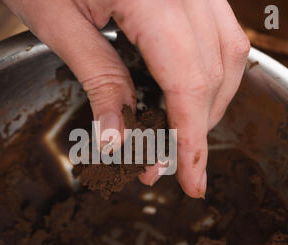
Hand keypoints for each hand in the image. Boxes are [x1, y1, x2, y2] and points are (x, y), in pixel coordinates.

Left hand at [4, 0, 249, 197]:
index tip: (188, 178)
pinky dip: (213, 73)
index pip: (187, 81)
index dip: (190, 136)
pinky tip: (194, 96)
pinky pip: (221, 32)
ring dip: (211, 104)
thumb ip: (99, 80)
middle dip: (197, 129)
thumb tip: (119, 139)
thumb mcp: (58, 23)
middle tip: (171, 167)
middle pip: (214, 72)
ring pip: (229, 53)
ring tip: (184, 138)